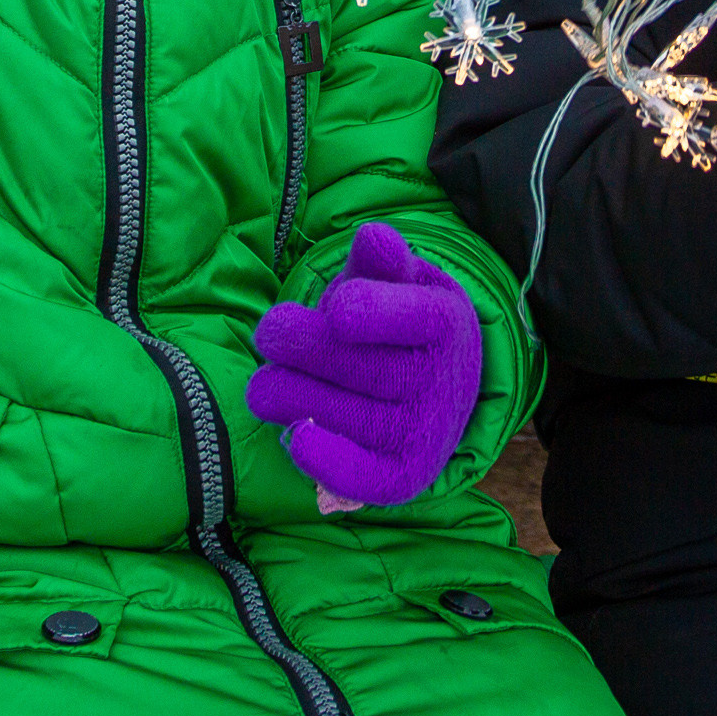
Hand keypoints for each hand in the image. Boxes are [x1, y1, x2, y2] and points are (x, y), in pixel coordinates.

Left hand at [246, 223, 481, 510]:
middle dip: (300, 343)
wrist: (436, 386)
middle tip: (271, 330)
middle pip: (356, 364)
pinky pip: (361, 477)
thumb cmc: (396, 318)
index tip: (338, 310)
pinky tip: (297, 435)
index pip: (416, 316)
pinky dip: (324, 461)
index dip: (377, 313)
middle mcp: (442, 381)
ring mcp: (423, 432)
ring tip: (272, 378)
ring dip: (285, 390)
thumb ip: (378, 261)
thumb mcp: (394, 279)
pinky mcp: (401, 476)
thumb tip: (374, 238)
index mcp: (445, 320)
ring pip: (335, 411)